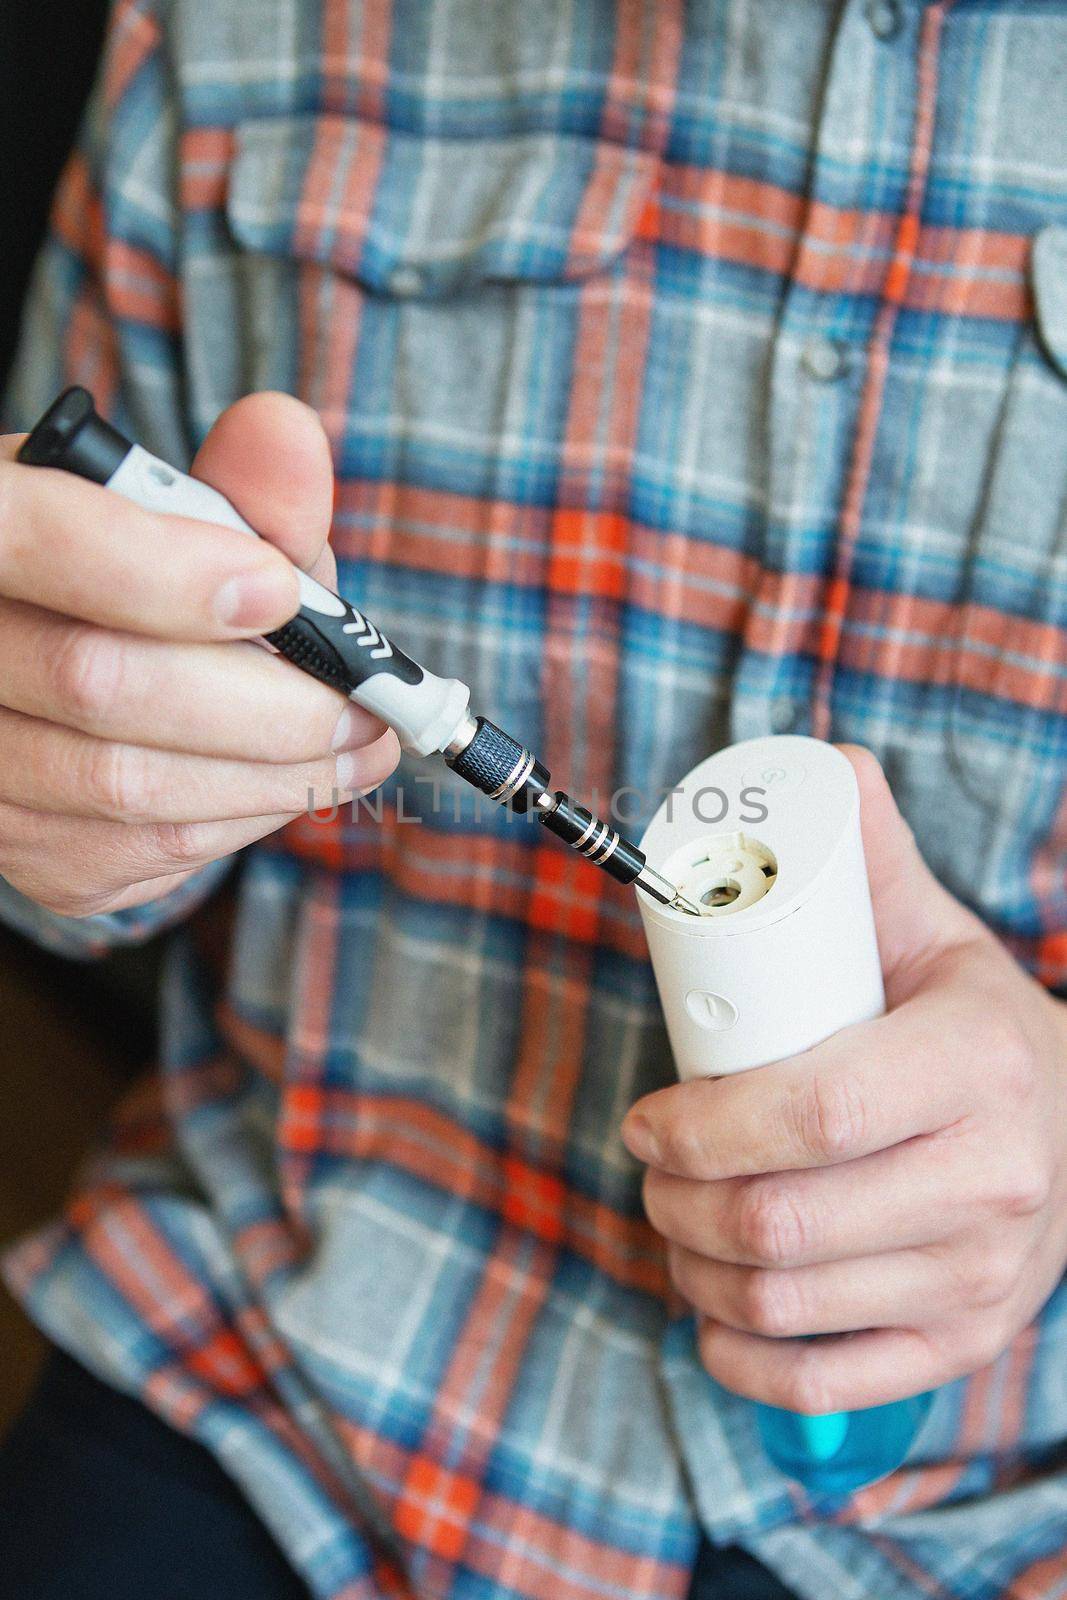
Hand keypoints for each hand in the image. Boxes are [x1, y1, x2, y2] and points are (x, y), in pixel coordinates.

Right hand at [0, 392, 399, 916]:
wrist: (76, 672)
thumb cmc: (140, 579)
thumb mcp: (181, 520)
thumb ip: (237, 485)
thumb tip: (289, 433)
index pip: (31, 539)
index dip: (160, 572)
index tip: (277, 588)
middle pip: (99, 683)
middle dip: (264, 701)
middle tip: (364, 703)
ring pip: (131, 784)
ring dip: (275, 773)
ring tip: (357, 745)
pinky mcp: (22, 853)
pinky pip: (147, 849)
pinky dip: (242, 815)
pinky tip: (285, 780)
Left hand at [622, 746, 1066, 1414]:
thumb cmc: (970, 1025)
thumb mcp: (935, 935)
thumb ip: (872, 857)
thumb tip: (828, 765)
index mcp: (980, 1062)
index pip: (817, 1114)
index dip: (704, 1126)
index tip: (646, 1118)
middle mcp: (996, 1180)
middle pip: (784, 1220)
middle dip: (676, 1202)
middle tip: (647, 1168)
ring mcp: (985, 1277)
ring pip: (787, 1305)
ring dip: (692, 1273)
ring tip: (672, 1225)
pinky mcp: (965, 1342)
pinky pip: (829, 1385)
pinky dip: (743, 1362)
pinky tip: (714, 1320)